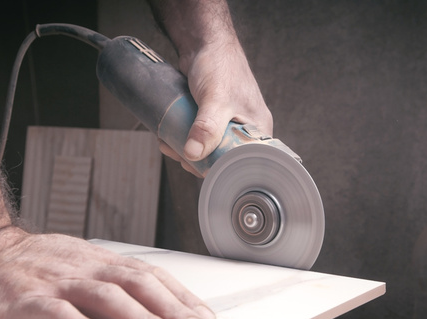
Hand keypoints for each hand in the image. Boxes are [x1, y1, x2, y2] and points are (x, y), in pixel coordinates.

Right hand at [0, 228, 216, 318]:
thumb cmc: (34, 264)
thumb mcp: (81, 265)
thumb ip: (112, 283)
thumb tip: (155, 307)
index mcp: (99, 261)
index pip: (149, 276)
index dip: (180, 297)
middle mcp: (84, 268)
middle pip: (136, 285)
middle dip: (171, 309)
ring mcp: (56, 283)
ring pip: (105, 298)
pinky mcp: (27, 300)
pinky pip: (59, 315)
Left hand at [158, 41, 272, 175]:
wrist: (204, 41)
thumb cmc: (220, 65)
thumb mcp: (215, 99)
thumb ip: (207, 127)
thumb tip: (193, 154)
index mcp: (257, 130)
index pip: (241, 162)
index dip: (219, 168)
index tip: (196, 166)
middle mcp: (244, 129)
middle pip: (221, 158)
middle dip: (196, 159)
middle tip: (177, 153)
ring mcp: (226, 123)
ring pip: (205, 148)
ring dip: (184, 149)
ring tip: (168, 143)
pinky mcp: (210, 118)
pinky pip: (197, 136)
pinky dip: (182, 138)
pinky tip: (168, 136)